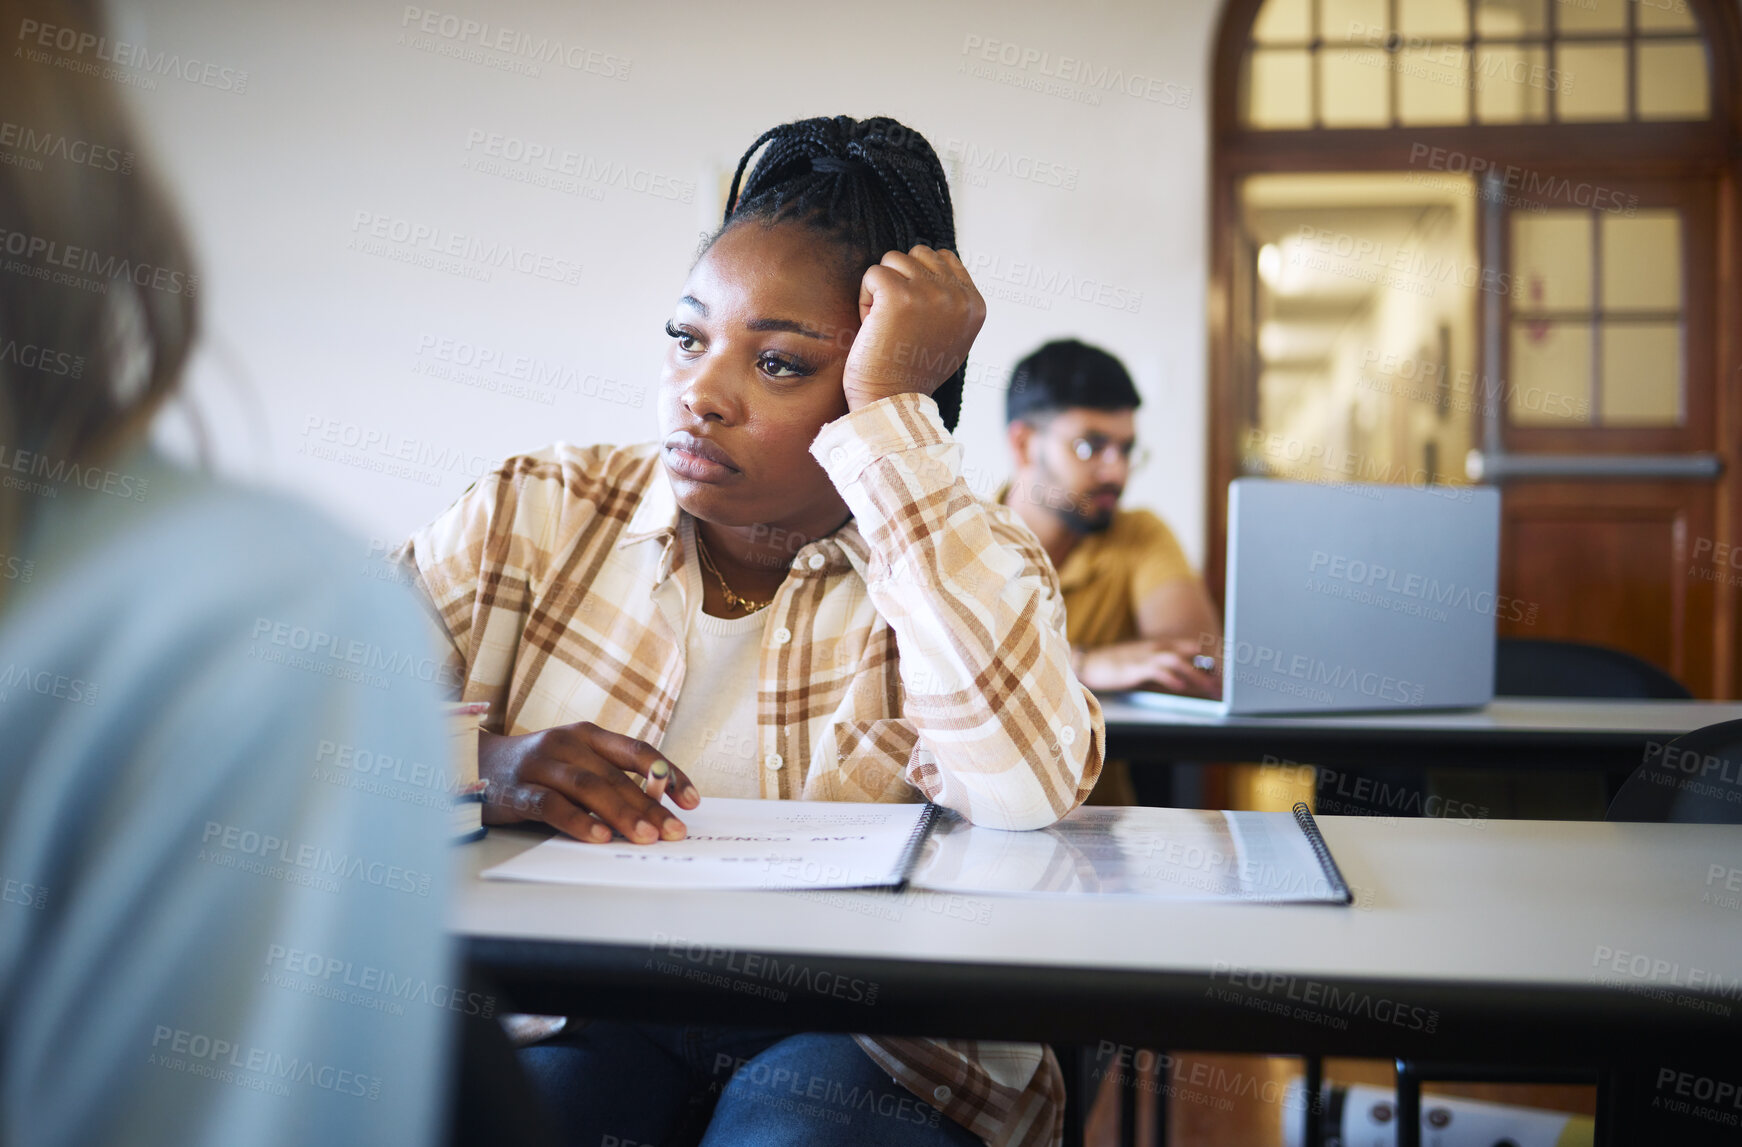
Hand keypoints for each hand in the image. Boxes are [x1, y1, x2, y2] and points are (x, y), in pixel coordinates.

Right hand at [479, 721, 699, 843]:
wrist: (471, 764)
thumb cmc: (537, 769)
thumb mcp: (575, 763)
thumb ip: (609, 780)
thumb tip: (658, 810)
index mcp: (587, 734)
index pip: (637, 751)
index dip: (668, 774)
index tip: (692, 801)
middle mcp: (566, 743)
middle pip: (616, 775)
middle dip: (651, 805)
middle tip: (674, 831)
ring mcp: (540, 765)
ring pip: (588, 788)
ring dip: (621, 814)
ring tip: (646, 836)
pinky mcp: (516, 790)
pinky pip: (551, 805)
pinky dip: (578, 821)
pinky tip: (599, 838)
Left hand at [842, 245, 985, 413]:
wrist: (892, 402)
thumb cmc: (913, 374)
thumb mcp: (952, 338)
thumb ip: (953, 303)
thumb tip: (941, 267)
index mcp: (975, 305)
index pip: (944, 258)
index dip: (919, 281)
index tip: (913, 316)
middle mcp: (958, 296)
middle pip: (918, 254)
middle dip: (901, 279)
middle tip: (897, 319)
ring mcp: (930, 293)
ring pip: (894, 260)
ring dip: (882, 289)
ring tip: (886, 323)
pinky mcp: (899, 295)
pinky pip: (873, 273)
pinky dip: (865, 299)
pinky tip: (873, 326)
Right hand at [1078, 638, 1222, 698]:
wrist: (1090, 662)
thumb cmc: (1119, 666)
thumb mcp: (1146, 664)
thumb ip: (1166, 669)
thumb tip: (1189, 682)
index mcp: (1161, 645)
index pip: (1193, 647)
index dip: (1211, 658)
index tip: (1227, 671)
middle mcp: (1156, 647)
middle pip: (1191, 652)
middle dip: (1210, 667)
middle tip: (1225, 682)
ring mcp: (1146, 656)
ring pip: (1178, 661)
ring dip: (1196, 674)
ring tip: (1210, 687)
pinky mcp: (1135, 667)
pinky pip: (1157, 671)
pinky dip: (1171, 679)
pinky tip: (1181, 687)